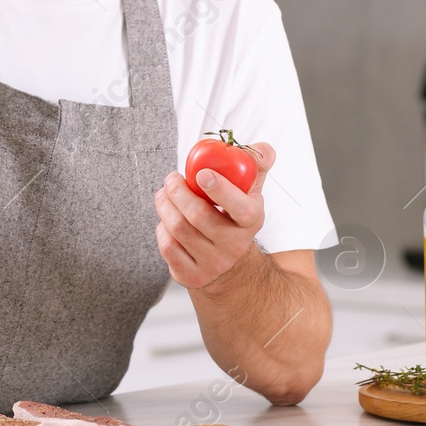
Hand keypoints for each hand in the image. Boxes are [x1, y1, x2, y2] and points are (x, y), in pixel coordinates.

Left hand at [154, 141, 275, 289]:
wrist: (230, 265)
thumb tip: (263, 150)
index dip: (220, 189)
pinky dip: (162, 228)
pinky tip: (166, 219)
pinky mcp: (191, 275)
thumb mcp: (251, 191)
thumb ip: (257, 164)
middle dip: (178, 191)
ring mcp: (212, 263)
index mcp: (251, 221)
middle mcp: (234, 246)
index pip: (240, 208)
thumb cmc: (235, 218)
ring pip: (178, 230)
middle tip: (171, 178)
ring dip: (165, 205)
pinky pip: (168, 247)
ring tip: (164, 193)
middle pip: (198, 216)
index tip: (202, 173)